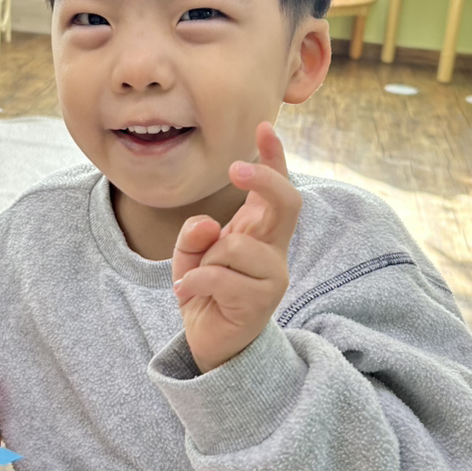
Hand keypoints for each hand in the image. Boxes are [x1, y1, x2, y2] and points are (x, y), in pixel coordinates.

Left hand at [171, 123, 300, 373]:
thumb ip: (195, 235)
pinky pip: (219, 277)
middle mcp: (274, 250)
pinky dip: (193, 282)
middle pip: (287, 203)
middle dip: (264, 178)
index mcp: (261, 231)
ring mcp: (271, 277)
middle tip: (235, 168)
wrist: (211, 344)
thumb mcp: (191, 255)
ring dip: (206, 257)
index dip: (274, 156)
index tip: (263, 126)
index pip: (278, 187)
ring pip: (237, 245)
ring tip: (196, 277)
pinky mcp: (258, 303)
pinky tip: (184, 294)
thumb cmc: (206, 292)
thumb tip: (207, 222)